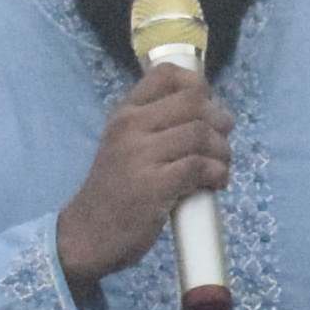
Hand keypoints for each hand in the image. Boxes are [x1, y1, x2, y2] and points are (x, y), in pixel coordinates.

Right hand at [56, 66, 232, 289]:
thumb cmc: (116, 190)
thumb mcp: (126, 146)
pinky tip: (214, 183)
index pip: (165, 75)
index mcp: (124, 114)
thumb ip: (156, 126)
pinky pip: (199, 166)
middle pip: (194, 101)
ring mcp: (139, 155)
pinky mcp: (153, 185)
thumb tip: (210, 112)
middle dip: (219, 120)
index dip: (198, 85)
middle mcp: (129, 127)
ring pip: (201, 133)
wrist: (88, 234)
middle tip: (221, 141)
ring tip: (219, 167)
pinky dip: (217, 173)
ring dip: (222, 151)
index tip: (207, 107)